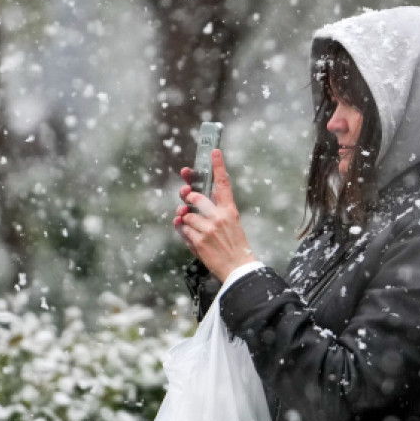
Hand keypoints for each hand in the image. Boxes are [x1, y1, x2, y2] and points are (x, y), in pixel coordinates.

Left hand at [173, 149, 257, 280]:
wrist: (238, 269)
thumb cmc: (235, 246)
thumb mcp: (233, 223)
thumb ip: (218, 208)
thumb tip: (199, 197)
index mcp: (230, 211)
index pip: (224, 183)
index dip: (218, 166)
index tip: (214, 151)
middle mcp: (219, 217)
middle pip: (195, 196)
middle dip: (187, 196)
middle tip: (186, 197)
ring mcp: (207, 229)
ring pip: (186, 214)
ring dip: (186, 219)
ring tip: (195, 228)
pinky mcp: (198, 242)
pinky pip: (182, 229)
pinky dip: (183, 231)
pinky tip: (191, 235)